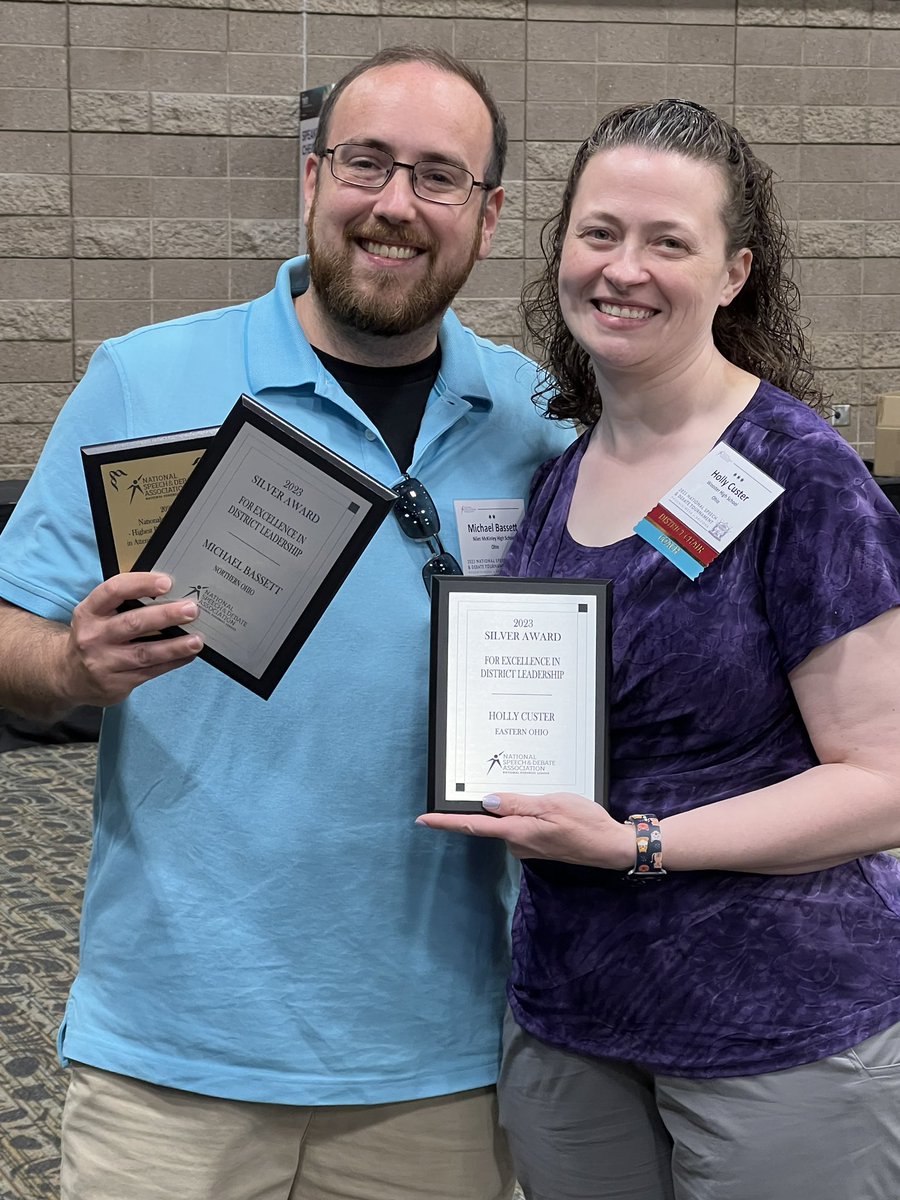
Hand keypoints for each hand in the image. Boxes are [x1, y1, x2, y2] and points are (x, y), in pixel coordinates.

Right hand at [64, 572, 203, 706]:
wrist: (68, 676)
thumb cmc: (94, 636)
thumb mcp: (97, 616)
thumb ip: (124, 604)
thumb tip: (170, 595)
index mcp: (88, 612)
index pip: (113, 591)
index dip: (141, 584)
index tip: (166, 582)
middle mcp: (93, 637)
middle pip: (133, 623)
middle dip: (166, 615)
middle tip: (191, 610)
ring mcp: (103, 663)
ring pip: (145, 653)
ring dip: (175, 646)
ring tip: (197, 640)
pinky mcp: (115, 684)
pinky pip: (150, 672)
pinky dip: (173, 662)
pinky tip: (188, 654)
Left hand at [417, 791, 634, 868]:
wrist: (610, 847)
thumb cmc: (586, 824)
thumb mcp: (552, 805)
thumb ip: (518, 803)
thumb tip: (488, 802)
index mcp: (517, 833)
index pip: (473, 826)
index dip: (446, 823)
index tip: (423, 820)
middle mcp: (517, 843)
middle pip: (492, 820)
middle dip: (496, 803)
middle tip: (514, 786)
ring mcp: (527, 846)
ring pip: (509, 821)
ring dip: (517, 807)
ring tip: (546, 797)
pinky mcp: (536, 844)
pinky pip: (521, 825)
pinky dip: (527, 813)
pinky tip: (547, 806)